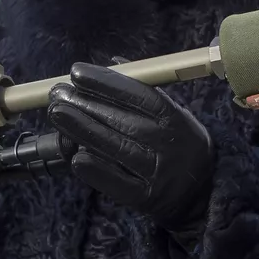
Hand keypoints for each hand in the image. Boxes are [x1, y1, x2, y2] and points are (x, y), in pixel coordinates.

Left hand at [47, 63, 213, 228]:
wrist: (201, 193)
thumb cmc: (180, 144)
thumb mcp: (175, 113)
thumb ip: (146, 89)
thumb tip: (115, 60)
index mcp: (175, 118)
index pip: (140, 96)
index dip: (107, 83)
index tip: (77, 72)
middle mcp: (167, 145)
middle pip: (123, 121)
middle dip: (86, 104)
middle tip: (57, 93)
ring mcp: (157, 173)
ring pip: (115, 148)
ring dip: (82, 130)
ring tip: (57, 114)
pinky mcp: (145, 198)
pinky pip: (116, 183)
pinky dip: (95, 170)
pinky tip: (74, 156)